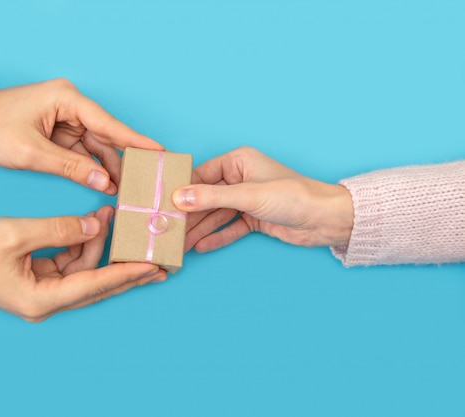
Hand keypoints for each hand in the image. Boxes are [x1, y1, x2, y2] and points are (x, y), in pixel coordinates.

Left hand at [0, 79, 162, 193]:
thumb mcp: (31, 153)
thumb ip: (70, 168)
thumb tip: (104, 181)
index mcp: (66, 99)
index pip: (109, 123)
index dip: (136, 141)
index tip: (160, 152)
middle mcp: (70, 106)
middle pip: (106, 136)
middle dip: (123, 160)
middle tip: (145, 181)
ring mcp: (65, 118)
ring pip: (96, 146)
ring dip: (108, 168)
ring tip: (126, 190)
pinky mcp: (59, 131)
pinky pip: (82, 151)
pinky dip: (91, 168)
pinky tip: (104, 184)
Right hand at [0, 206, 165, 321]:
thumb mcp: (17, 232)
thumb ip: (60, 228)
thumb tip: (95, 225)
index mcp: (41, 299)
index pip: (94, 285)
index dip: (125, 273)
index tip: (152, 266)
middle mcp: (47, 302)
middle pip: (97, 285)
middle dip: (127, 271)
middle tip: (159, 261)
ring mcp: (44, 292)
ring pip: (86, 271)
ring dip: (100, 246)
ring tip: (115, 217)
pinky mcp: (40, 280)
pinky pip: (71, 264)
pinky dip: (83, 245)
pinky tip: (94, 224)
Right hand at [171, 146, 353, 251]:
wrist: (326, 219)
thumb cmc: (293, 196)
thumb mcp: (248, 196)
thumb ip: (212, 198)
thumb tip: (179, 198)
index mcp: (238, 162)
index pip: (202, 175)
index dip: (182, 190)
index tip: (162, 204)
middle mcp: (240, 178)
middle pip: (207, 197)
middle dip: (189, 214)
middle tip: (169, 228)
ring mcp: (247, 199)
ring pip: (216, 214)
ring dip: (200, 229)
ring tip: (181, 244)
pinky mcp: (254, 218)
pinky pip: (229, 227)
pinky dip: (217, 236)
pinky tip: (200, 246)